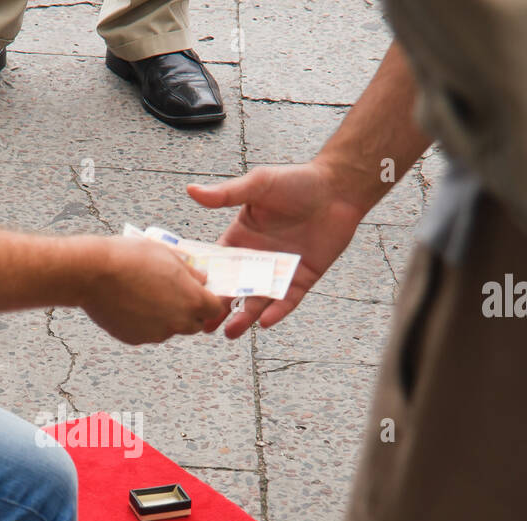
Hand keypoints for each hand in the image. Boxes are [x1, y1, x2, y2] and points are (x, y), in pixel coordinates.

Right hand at [81, 238, 227, 344]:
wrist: (92, 274)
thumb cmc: (129, 258)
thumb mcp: (168, 254)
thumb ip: (190, 271)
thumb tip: (200, 279)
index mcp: (192, 300)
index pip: (215, 309)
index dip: (209, 301)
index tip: (200, 293)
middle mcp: (178, 322)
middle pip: (195, 324)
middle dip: (189, 313)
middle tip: (174, 295)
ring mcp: (156, 334)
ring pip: (169, 329)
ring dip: (165, 317)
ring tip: (146, 295)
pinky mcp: (136, 339)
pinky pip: (147, 333)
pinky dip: (144, 323)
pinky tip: (130, 303)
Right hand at [187, 162, 367, 336]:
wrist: (338, 189)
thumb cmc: (297, 181)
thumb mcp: (258, 185)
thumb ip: (226, 194)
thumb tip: (191, 190)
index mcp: (240, 239)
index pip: (217, 265)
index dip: (204, 281)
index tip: (188, 296)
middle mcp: (257, 259)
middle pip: (234, 289)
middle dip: (219, 308)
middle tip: (203, 326)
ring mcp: (279, 271)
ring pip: (258, 301)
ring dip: (245, 318)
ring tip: (231, 332)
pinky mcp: (301, 279)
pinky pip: (287, 300)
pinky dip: (277, 311)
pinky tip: (265, 322)